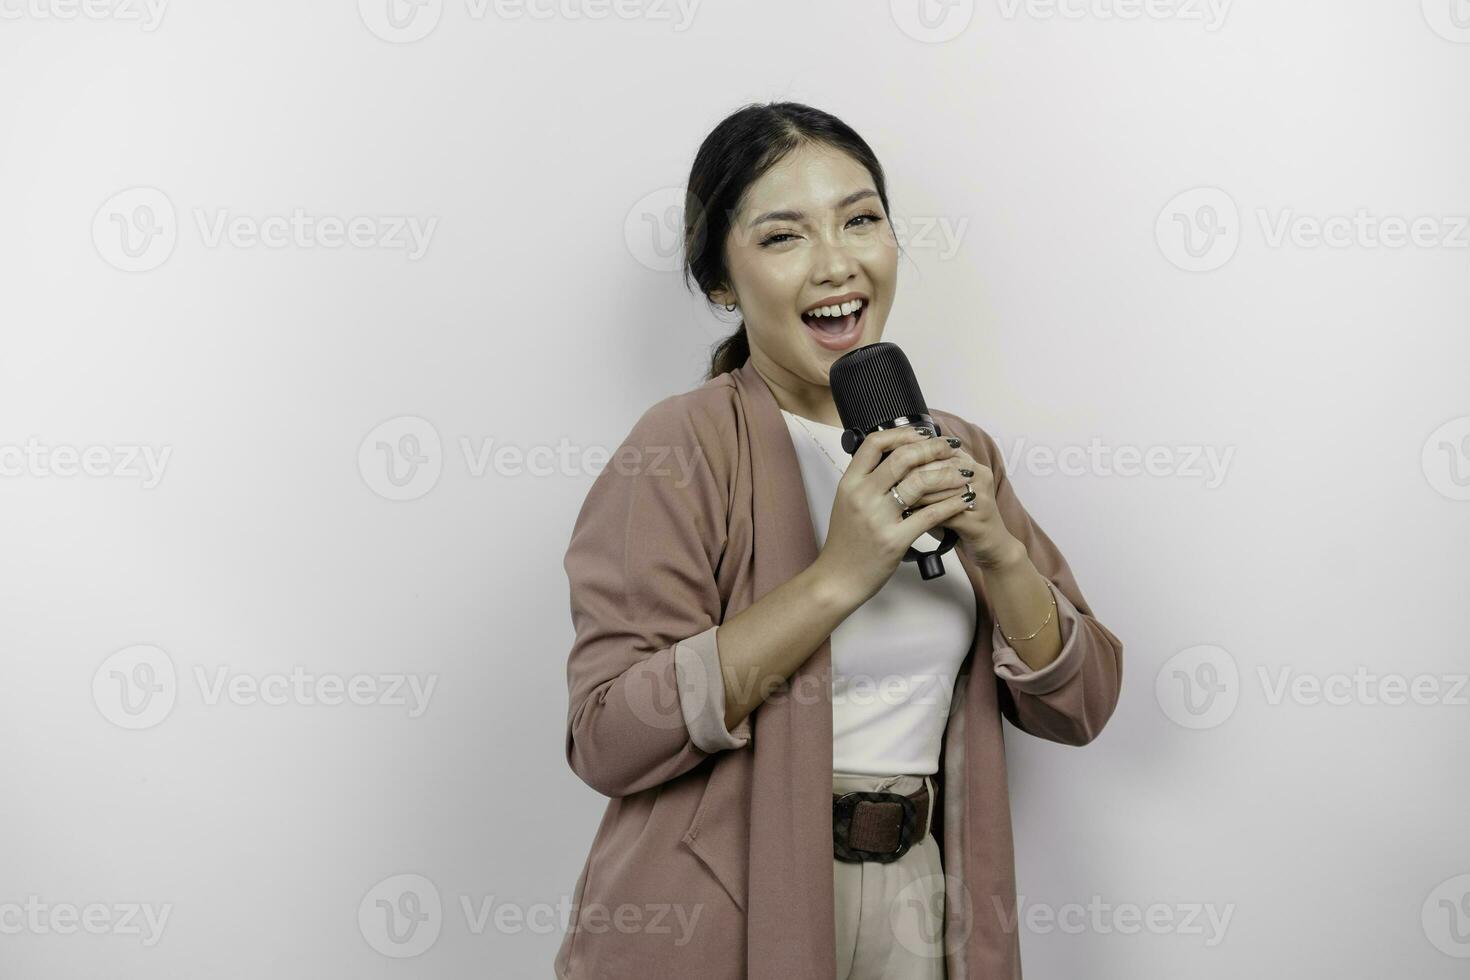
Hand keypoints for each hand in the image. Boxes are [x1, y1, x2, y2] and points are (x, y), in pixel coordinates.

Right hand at [812, 426, 976, 606]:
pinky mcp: (894, 540)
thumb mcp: (847, 503)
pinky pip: (930, 515)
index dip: (903, 433)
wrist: (837, 579)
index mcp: (849, 483)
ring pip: (920, 482)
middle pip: (903, 457)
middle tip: (951, 446)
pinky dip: (952, 503)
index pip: (875, 443)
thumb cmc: (845, 543)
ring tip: (964, 471)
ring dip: (948, 473)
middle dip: (933, 447)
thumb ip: (866, 481)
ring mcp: (877, 518)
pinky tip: (964, 499)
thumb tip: (893, 457)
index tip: (923, 432)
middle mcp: (862, 496)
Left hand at [892, 434, 1023, 568]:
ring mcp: (981, 497)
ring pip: (942, 487)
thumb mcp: (942, 493)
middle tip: (883, 479)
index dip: (909, 452)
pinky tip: (905, 517)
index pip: (937, 447)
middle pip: (938, 464)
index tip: (884, 460)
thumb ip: (923, 476)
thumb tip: (886, 463)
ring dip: (913, 493)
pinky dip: (923, 514)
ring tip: (890, 497)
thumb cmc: (960, 519)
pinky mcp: (978, 521)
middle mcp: (978, 474)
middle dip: (908, 472)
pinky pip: (946, 513)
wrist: (992, 548)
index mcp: (969, 462)